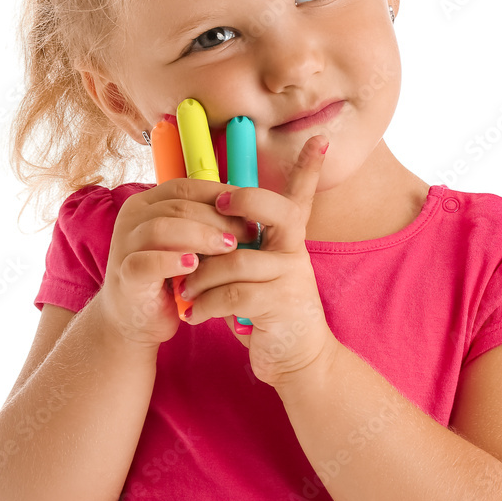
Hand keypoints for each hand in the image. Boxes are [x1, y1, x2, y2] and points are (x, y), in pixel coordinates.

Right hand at [97, 178, 252, 348]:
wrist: (136, 320)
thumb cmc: (169, 277)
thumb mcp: (189, 245)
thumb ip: (207, 225)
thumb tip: (250, 214)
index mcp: (148, 203)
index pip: (186, 188)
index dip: (220, 195)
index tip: (250, 210)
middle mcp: (132, 217)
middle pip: (178, 206)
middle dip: (218, 218)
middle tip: (246, 233)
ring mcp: (124, 244)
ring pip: (161, 228)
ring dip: (199, 236)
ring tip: (227, 248)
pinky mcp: (124, 274)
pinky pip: (146, 262)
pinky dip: (172, 261)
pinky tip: (194, 266)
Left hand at [176, 135, 339, 388]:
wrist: (297, 360)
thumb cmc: (267, 312)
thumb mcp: (258, 274)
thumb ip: (241, 248)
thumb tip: (203, 225)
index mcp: (288, 240)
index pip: (302, 198)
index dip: (310, 169)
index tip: (317, 139)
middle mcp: (294, 252)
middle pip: (277, 209)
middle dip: (243, 200)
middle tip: (218, 202)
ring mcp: (291, 277)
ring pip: (236, 260)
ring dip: (200, 276)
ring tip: (184, 291)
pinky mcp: (280, 304)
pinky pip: (231, 294)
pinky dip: (204, 304)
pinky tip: (192, 315)